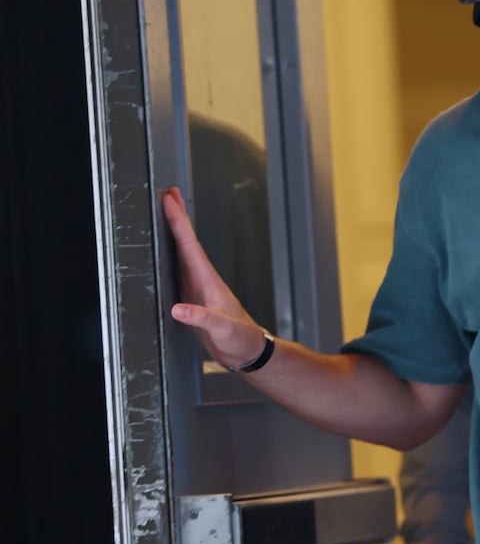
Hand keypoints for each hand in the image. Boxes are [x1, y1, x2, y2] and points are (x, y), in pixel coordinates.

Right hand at [161, 187, 266, 367]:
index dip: (179, 222)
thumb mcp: (223, 330)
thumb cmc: (240, 339)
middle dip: (177, 217)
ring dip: (175, 232)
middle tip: (169, 192)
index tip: (169, 200)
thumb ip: (202, 319)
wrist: (248, 351)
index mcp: (209, 281)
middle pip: (187, 242)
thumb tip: (178, 309)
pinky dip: (172, 253)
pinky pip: (180, 268)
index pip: (191, 246)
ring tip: (167, 211)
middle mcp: (204, 279)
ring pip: (183, 252)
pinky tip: (166, 248)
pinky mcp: (194, 296)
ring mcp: (198, 286)